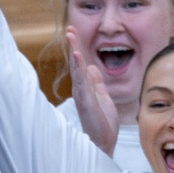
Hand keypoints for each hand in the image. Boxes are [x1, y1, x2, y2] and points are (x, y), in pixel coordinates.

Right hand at [65, 27, 119, 155]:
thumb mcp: (103, 97)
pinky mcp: (86, 102)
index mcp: (85, 88)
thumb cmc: (103, 123)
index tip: (74, 33)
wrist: (103, 143)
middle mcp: (80, 90)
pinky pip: (82, 82)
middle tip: (70, 29)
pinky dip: (80, 68)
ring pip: (76, 70)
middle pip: (76, 64)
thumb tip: (93, 67)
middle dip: (73, 46)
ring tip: (71, 36)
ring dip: (74, 52)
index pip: (81, 65)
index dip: (78, 48)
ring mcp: (82, 95)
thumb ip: (97, 83)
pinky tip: (79, 56)